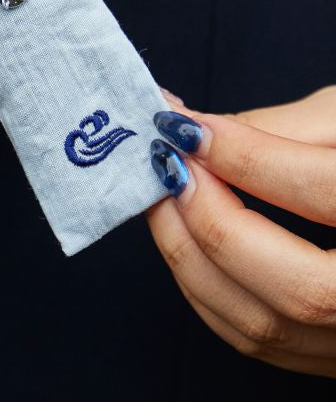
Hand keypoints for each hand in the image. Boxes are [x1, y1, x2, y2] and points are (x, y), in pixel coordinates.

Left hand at [147, 87, 335, 377]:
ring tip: (163, 194)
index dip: (244, 157)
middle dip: (211, 219)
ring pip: (264, 325)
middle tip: (168, 164)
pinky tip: (184, 236)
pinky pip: (253, 339)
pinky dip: (203, 286)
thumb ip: (276, 130)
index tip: (184, 126)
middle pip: (297, 287)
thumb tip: (189, 129)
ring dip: (191, 254)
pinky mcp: (328, 356)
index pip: (323, 191)